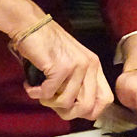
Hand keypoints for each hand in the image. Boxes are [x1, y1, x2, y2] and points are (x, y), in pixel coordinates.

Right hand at [0, 0, 112, 120]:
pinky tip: (30, 86)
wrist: (31, 24)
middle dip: (67, 112)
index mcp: (94, 66)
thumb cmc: (47, 45)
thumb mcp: (70, 63)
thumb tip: (76, 111)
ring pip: (66, 103)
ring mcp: (76, 66)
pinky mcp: (60, 67)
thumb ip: (77, 83)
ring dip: (48, 102)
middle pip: (87, 107)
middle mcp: (89, 65)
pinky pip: (48, 94)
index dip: (91, 111)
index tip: (72, 109)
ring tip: (39, 90)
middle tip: (51, 103)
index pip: (106, 99)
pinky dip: (35, 93)